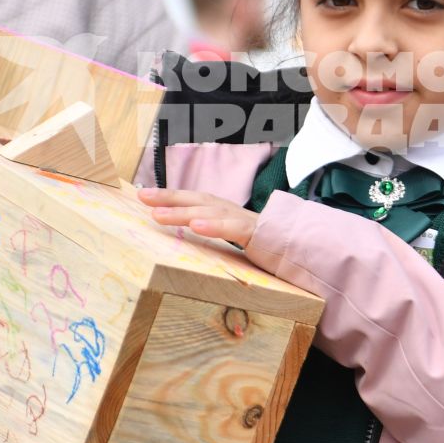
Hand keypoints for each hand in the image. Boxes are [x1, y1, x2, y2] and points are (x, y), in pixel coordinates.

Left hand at [137, 188, 258, 248]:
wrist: (301, 247)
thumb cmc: (264, 244)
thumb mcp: (233, 237)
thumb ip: (214, 233)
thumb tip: (186, 234)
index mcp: (224, 211)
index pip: (194, 199)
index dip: (170, 196)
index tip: (143, 196)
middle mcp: (231, 210)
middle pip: (197, 199)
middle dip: (169, 197)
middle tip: (142, 197)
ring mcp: (244, 220)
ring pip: (210, 212)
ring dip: (183, 212)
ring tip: (158, 214)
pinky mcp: (257, 233)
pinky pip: (233, 228)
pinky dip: (214, 225)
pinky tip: (197, 226)